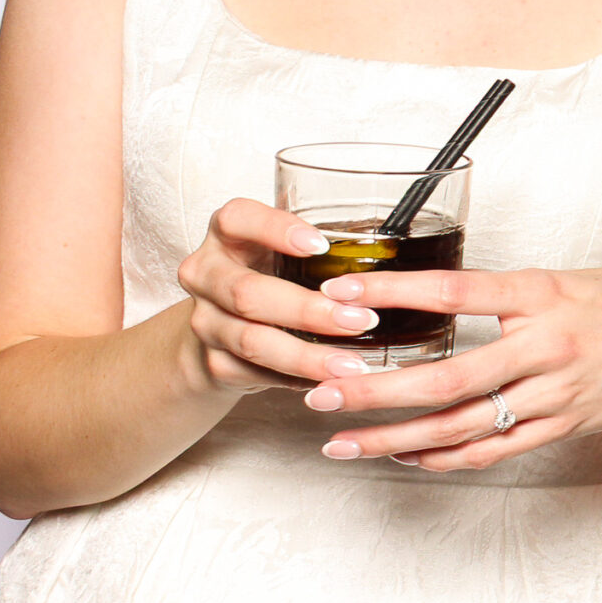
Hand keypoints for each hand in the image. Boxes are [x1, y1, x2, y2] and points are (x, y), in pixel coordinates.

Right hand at [174, 198, 389, 393]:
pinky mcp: (214, 361)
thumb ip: (322, 246)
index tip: (322, 246)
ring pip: (253, 341)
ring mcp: (204, 321)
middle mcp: (206, 274)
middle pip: (248, 293)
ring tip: (352, 365)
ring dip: (307, 356)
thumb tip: (397, 247)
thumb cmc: (272, 272)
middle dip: (308, 310)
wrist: (221, 326)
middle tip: (361, 320)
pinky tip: (330, 382)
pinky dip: (296, 379)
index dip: (276, 230)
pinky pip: (256, 374)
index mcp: (227, 234)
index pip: (237, 219)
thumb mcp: (287, 248)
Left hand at [300, 265, 601, 471]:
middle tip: (320, 390)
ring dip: (394, 437)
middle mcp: (547, 349)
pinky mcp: (557, 426)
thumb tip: (434, 297)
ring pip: (462, 426)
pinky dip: (442, 456)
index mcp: (545, 296)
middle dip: (376, 389)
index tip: (340, 293)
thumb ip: (507, 292)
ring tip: (340, 441)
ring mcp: (552, 395)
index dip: (396, 292)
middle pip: (449, 378)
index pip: (459, 292)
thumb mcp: (568, 277)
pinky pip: (491, 449)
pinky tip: (403, 455)